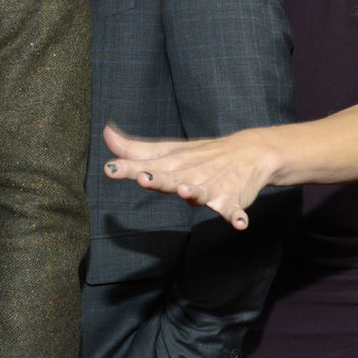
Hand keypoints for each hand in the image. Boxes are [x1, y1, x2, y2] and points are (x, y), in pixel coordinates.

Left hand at [102, 123, 278, 229]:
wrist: (250, 151)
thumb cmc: (201, 155)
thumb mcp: (167, 151)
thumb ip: (135, 149)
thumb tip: (107, 134)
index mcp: (172, 164)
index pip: (147, 165)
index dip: (128, 168)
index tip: (110, 169)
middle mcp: (190, 173)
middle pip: (171, 178)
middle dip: (158, 179)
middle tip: (144, 178)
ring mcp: (211, 186)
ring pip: (201, 191)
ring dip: (194, 192)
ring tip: (186, 191)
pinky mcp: (232, 198)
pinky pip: (234, 210)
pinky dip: (237, 216)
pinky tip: (240, 224)